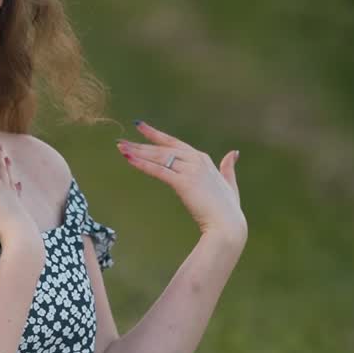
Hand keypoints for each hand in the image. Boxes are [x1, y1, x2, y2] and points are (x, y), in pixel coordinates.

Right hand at [0, 138, 38, 247]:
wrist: (19, 236)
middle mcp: (5, 188)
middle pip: (1, 168)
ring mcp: (13, 199)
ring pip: (9, 179)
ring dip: (7, 169)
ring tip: (7, 160)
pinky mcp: (18, 211)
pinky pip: (17, 195)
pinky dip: (16, 188)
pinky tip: (19, 186)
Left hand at [116, 121, 246, 246]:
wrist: (228, 226)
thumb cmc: (228, 209)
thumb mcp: (229, 183)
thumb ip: (228, 168)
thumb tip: (233, 153)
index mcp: (202, 159)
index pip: (174, 142)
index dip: (155, 134)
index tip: (140, 126)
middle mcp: (196, 160)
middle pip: (162, 149)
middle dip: (140, 144)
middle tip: (121, 141)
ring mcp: (190, 170)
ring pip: (158, 157)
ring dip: (137, 152)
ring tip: (120, 147)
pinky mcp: (184, 183)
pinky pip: (158, 170)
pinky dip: (142, 164)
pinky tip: (128, 159)